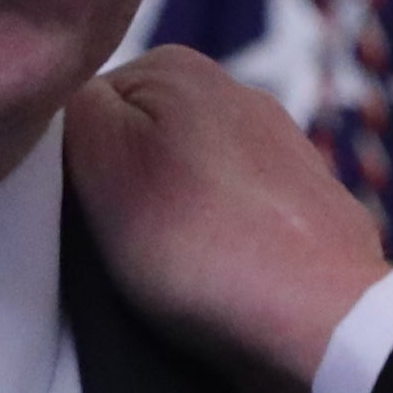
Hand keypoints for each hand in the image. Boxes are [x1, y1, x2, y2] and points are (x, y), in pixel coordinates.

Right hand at [69, 47, 392, 392]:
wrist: (323, 324)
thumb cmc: (200, 242)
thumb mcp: (101, 157)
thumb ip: (71, 107)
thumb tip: (70, 102)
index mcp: (180, 67)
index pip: (85, 102)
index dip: (70, 160)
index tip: (77, 210)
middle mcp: (239, 94)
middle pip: (140, 139)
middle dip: (124, 188)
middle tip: (117, 245)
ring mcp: (284, 152)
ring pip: (188, 183)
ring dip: (172, 223)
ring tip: (167, 272)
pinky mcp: (309, 212)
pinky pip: (237, 222)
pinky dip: (222, 248)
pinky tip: (217, 280)